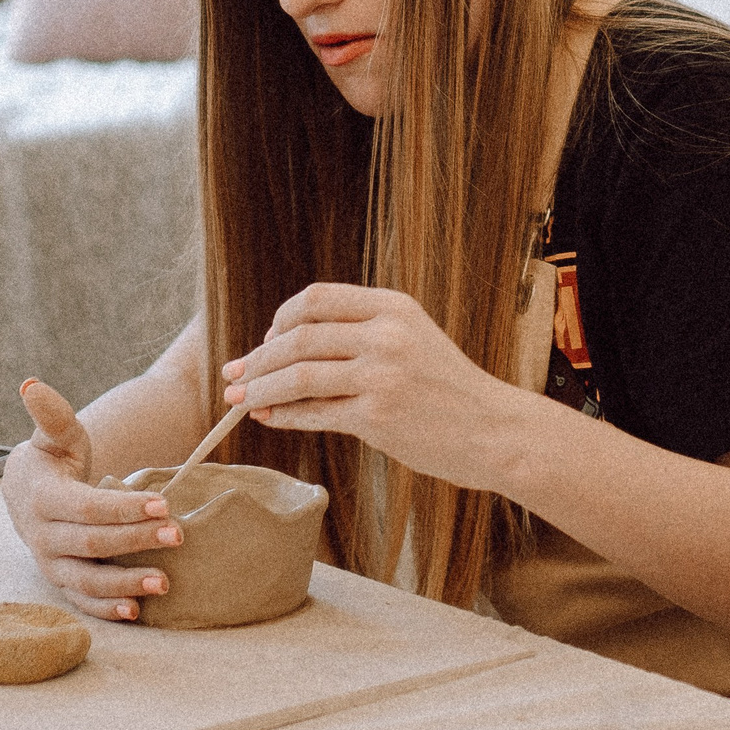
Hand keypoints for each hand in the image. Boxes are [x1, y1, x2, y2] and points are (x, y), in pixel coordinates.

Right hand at [0, 378, 178, 620]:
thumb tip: (32, 385)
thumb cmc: (53, 460)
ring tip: (165, 583)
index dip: (125, 507)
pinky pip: (83, 601)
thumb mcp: (56, 436)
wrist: (28, 494)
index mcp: (44, 499)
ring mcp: (51, 563)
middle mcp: (43, 537)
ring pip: (86, 580)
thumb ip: (52, 416)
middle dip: (137, 540)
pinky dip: (108, 608)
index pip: (88, 507)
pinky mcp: (62, 582)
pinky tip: (139, 611)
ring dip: (125, 584)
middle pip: (93, 543)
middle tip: (179, 534)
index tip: (165, 502)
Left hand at [222, 283, 525, 487]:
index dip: (279, 318)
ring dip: (259, 389)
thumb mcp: (413, 341)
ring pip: (298, 376)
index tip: (264, 340)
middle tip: (234, 375)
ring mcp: (382, 374)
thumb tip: (287, 347)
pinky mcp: (377, 415)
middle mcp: (386, 334)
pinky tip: (271, 418)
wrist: (495, 430)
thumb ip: (362, 336)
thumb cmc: (449, 390)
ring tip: (238, 401)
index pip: (315, 298)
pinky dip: (284, 416)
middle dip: (257, 358)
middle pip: (298, 337)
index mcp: (394, 307)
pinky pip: (314, 413)